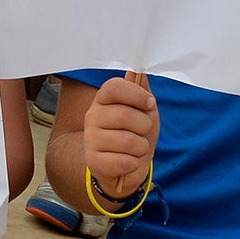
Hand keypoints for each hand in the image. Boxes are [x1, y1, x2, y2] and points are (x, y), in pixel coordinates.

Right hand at [82, 71, 157, 200]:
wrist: (127, 166)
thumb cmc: (136, 134)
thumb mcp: (143, 110)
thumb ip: (141, 90)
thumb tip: (137, 72)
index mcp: (103, 100)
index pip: (114, 87)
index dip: (137, 94)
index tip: (149, 104)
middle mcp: (91, 116)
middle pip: (125, 115)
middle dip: (144, 125)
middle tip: (143, 131)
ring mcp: (90, 139)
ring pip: (128, 141)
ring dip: (141, 147)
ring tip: (136, 148)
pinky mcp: (93, 161)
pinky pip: (125, 162)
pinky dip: (134, 163)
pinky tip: (128, 161)